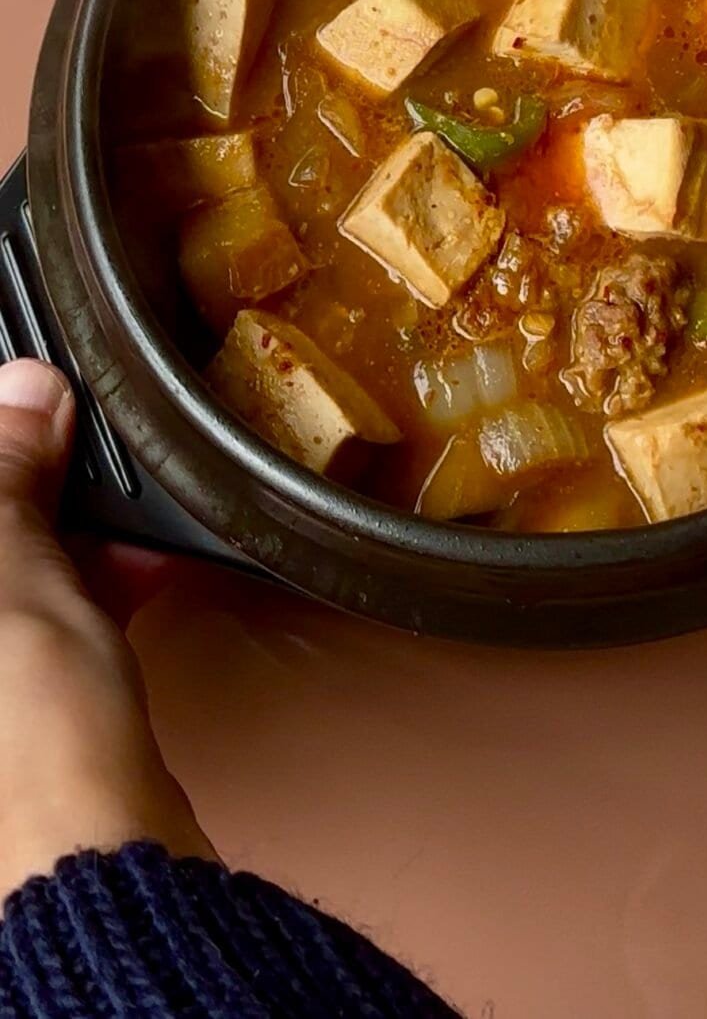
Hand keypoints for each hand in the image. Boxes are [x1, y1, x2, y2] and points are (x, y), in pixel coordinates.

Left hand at [0, 358, 215, 904]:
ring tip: (123, 504)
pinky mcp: (17, 722)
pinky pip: (44, 624)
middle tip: (67, 438)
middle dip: (25, 486)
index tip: (21, 406)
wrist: (90, 864)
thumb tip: (19, 393)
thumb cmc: (18, 750)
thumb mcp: (9, 570)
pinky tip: (143, 560)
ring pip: (13, 578)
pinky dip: (89, 586)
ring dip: (64, 531)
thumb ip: (5, 475)